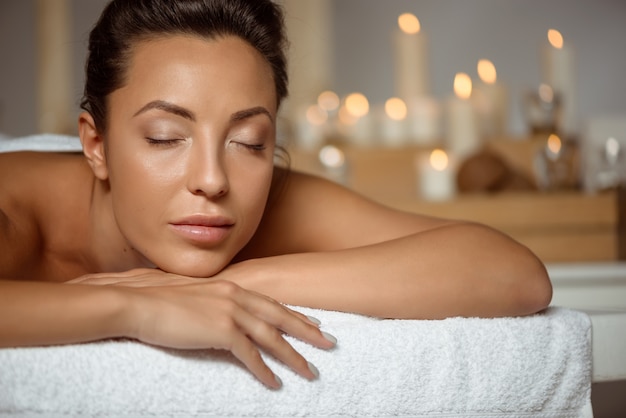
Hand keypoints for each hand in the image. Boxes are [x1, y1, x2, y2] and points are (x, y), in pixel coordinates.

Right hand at [68, 269, 334, 388]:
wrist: (136, 301)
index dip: (293, 314)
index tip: (311, 322)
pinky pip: (249, 355)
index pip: (270, 302)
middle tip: (329, 342)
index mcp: (230, 287)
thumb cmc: (156, 299)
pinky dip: (264, 371)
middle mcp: (235, 296)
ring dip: (293, 356)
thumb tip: (215, 313)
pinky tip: (275, 384)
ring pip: (271, 337)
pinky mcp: (220, 331)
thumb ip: (210, 302)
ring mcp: (230, 312)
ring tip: (310, 372)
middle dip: (307, 331)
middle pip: (280, 317)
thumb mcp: (190, 295)